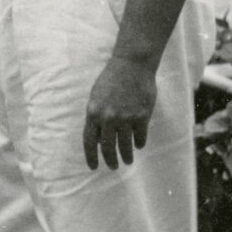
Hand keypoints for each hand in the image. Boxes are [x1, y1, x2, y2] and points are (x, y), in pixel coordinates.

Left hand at [81, 54, 157, 170]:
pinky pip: (140, 137)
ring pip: (125, 146)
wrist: (132, 65)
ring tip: (128, 161)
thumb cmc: (111, 80)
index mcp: (93, 113)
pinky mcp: (141, 116)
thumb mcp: (96, 97)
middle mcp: (108, 118)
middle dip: (110, 160)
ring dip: (126, 156)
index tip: (93, 167)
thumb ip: (96, 117)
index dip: (91, 157)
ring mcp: (125, 118)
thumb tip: (98, 139)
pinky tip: (139, 145)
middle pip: (108, 148)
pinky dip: (139, 143)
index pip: (89, 142)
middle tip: (113, 167)